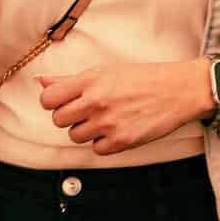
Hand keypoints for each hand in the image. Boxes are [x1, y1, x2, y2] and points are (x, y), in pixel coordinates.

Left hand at [37, 62, 207, 154]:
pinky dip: (104, 142)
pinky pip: (97, 149)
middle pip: (59, 120)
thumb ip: (71, 80)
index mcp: (91, 80)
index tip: (63, 102)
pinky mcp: (122, 141)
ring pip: (76, 136)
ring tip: (105, 118)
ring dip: (87, 130)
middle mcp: (97, 101)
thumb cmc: (143, 78)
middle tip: (88, 110)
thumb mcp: (106, 71)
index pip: (48, 99)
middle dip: (70, 117)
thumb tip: (40, 82)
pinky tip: (117, 128)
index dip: (52, 102)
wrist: (178, 90)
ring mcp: (109, 122)